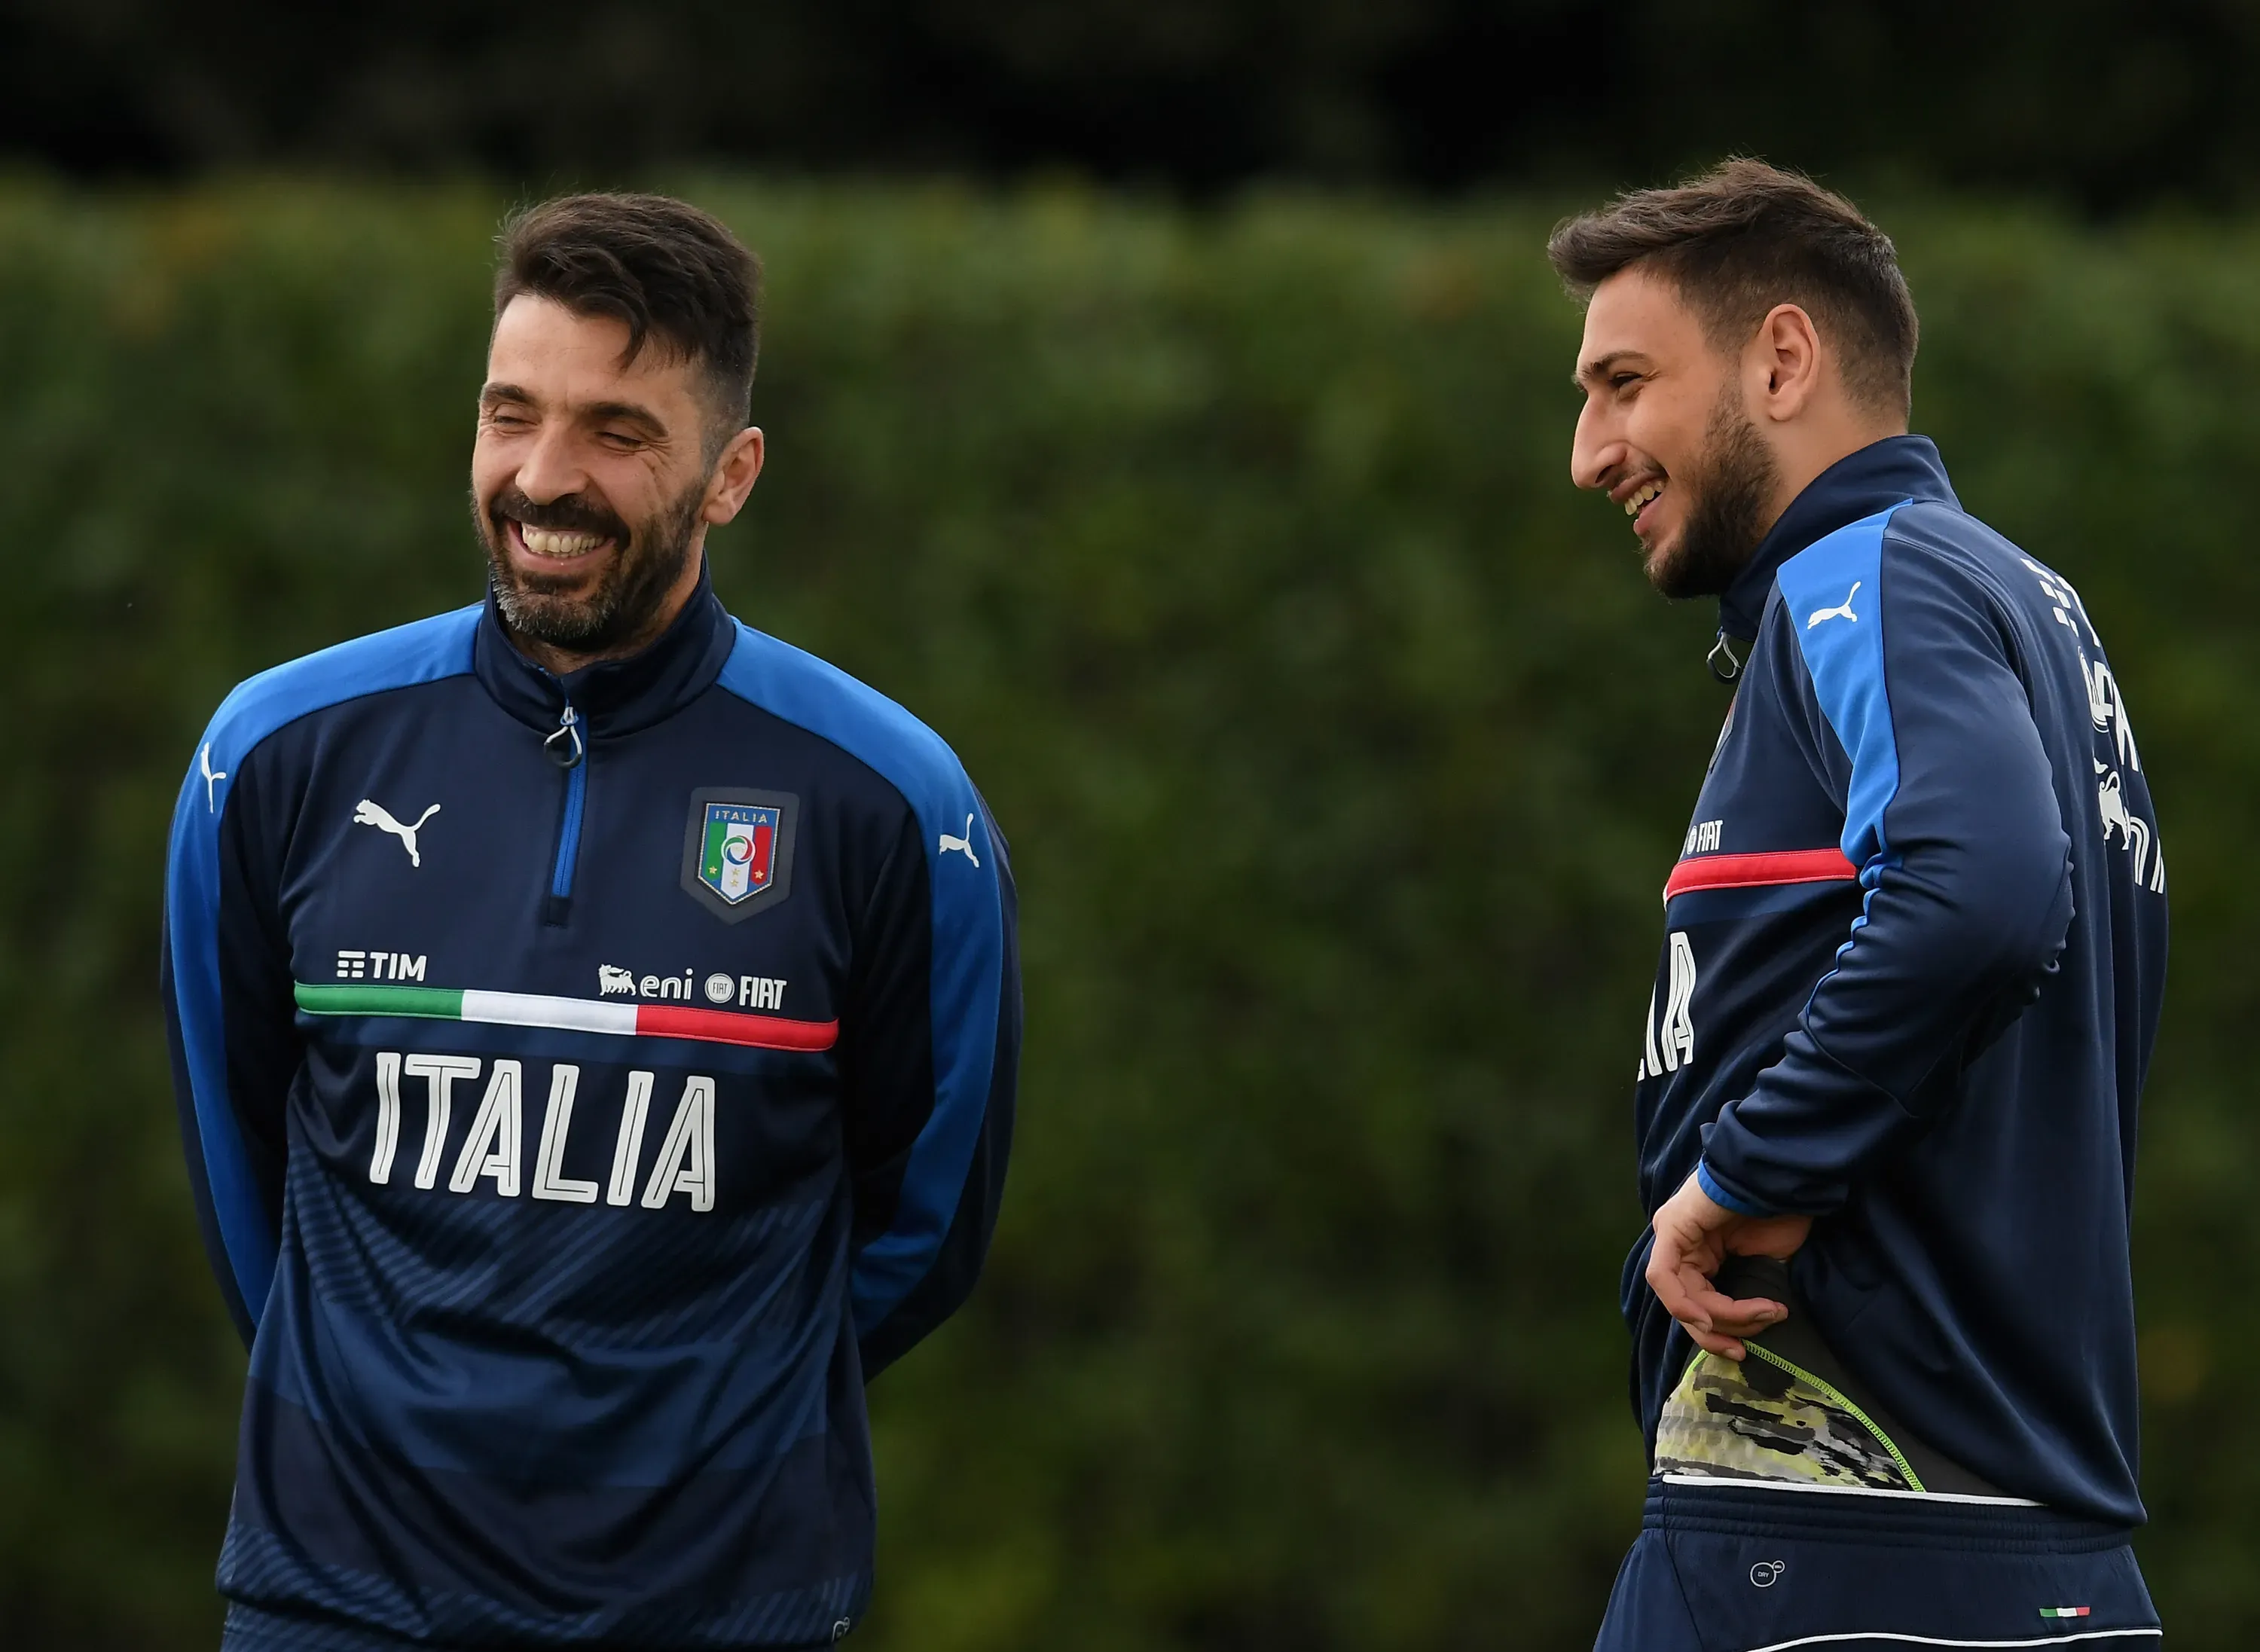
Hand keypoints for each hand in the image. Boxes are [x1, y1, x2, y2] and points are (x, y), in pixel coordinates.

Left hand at [1645, 1170, 1813, 1359]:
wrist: (1786, 1178)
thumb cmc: (1783, 1214)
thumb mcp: (1766, 1266)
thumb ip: (1751, 1295)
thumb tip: (1754, 1328)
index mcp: (1702, 1253)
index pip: (1698, 1305)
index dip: (1720, 1334)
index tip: (1747, 1352)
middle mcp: (1682, 1246)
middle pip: (1686, 1307)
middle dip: (1717, 1334)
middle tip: (1744, 1351)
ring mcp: (1674, 1235)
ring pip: (1681, 1297)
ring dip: (1722, 1316)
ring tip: (1762, 1313)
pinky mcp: (1671, 1227)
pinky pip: (1663, 1275)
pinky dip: (1682, 1302)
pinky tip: (1707, 1316)